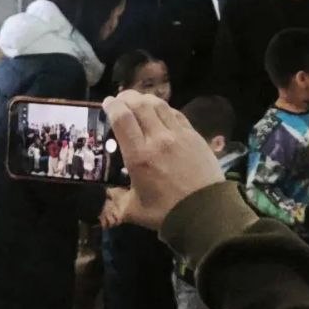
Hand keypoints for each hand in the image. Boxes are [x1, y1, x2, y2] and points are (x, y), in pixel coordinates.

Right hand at [102, 92, 223, 230]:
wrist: (205, 210)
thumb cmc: (165, 211)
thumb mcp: (132, 210)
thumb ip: (115, 200)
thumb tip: (103, 196)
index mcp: (139, 156)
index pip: (123, 119)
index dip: (112, 106)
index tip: (107, 103)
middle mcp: (158, 139)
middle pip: (141, 106)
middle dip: (127, 97)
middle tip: (120, 99)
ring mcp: (178, 134)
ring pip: (160, 105)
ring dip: (146, 99)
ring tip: (137, 100)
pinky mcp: (194, 134)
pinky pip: (176, 113)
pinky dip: (164, 108)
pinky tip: (160, 110)